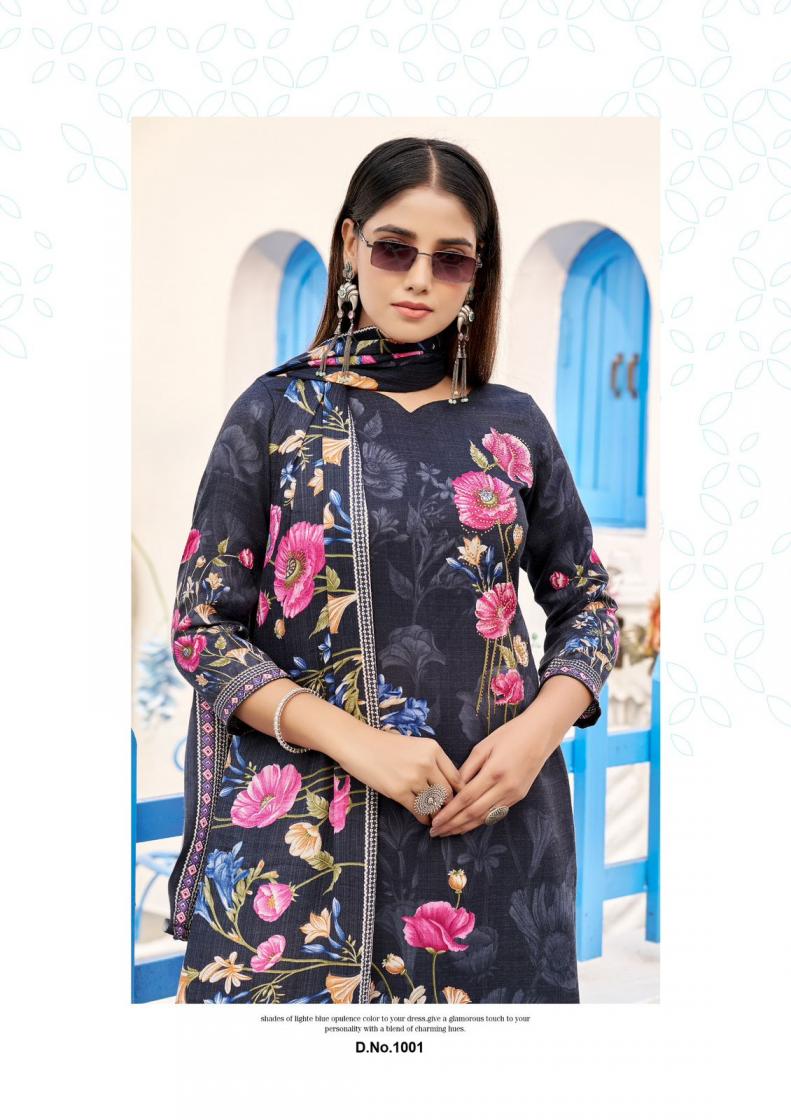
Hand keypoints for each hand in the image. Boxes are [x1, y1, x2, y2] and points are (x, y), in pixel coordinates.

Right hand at [336, 728, 464, 826]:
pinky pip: (418, 810)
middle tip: (447, 813)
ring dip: (435, 814)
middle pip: (447, 793)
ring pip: (434, 804)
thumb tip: (447, 785)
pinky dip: (423, 818)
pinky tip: (423, 819)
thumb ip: (432, 761)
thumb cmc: (386, 745)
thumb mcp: (415, 746)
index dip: (458, 792)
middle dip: (448, 805)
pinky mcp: (398, 791)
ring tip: (436, 818)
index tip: (458, 800)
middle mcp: (426, 763)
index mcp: (433, 749)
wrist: (358, 744)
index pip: (456, 776)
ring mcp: (413, 778)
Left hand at [427, 719, 555, 837]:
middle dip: (453, 825)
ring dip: (465, 827)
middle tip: (436, 832)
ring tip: (447, 832)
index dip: (449, 812)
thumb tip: (452, 788)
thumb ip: (467, 769)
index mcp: (494, 772)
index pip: (466, 799)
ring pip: (485, 818)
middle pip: (474, 813)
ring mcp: (514, 795)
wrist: (540, 735)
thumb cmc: (509, 735)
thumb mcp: (483, 746)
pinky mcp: (518, 797)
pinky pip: (495, 813)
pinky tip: (467, 825)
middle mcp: (505, 788)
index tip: (435, 821)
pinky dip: (479, 821)